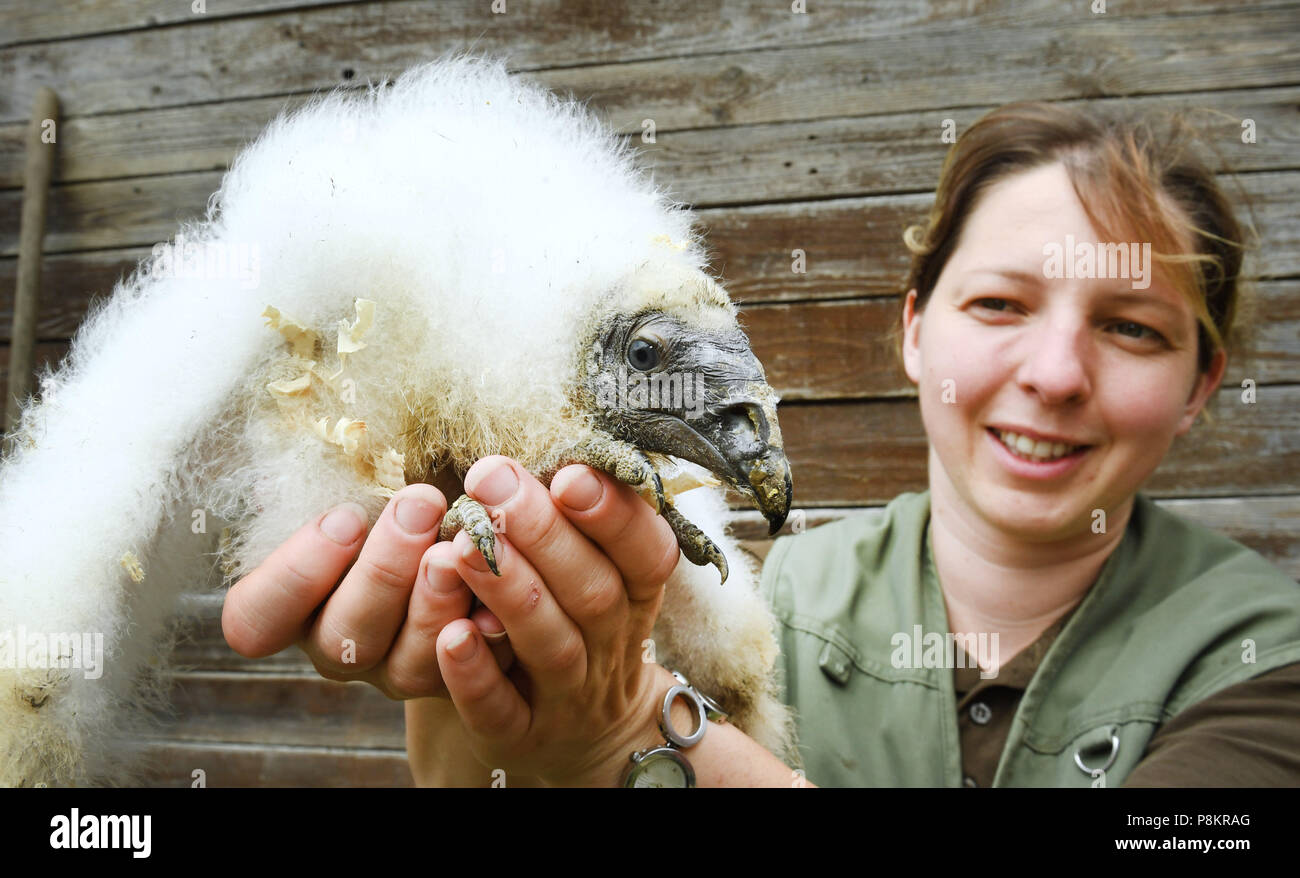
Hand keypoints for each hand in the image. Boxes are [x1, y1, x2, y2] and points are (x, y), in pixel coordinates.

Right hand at [221, 482, 512, 698]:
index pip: (258, 618)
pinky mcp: (461, 677)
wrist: (472, 514)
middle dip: (383, 571)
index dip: (294, 577)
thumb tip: (320, 432)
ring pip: (408, 666)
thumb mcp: (357, 468)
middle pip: (343, 637)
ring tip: (463, 544)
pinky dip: (491, 635)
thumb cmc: (399, 482)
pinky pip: (475, 676)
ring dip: (436, 603)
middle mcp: (342, 643)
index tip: (343, 516)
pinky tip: (503, 600)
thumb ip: (330, 465)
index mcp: (296, 602)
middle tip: (421, 504)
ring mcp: (399, 669)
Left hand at [434, 455, 683, 786]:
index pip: (646, 554)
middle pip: (593, 592)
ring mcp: (568, 696)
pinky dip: (475, 675)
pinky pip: (500, 711)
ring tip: (464, 542)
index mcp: (636, 595)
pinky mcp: (520, 734)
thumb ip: (581, 517)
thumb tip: (552, 435)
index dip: (614, 516)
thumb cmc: (578, 623)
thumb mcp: (599, 569)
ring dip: (510, 591)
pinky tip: (448, 634)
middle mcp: (611, 645)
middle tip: (492, 479)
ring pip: (550, 644)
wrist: (586, 733)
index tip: (570, 472)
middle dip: (544, 533)